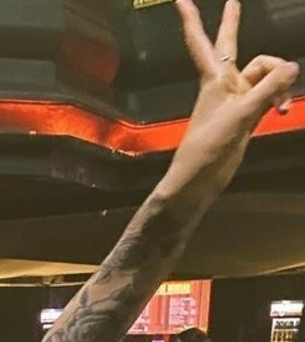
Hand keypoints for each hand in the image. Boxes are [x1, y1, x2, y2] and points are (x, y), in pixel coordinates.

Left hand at [168, 1, 297, 192]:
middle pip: (238, 48)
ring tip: (282, 105)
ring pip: (265, 74)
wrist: (200, 181)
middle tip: (234, 1)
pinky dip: (279, 99)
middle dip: (233, 25)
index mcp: (214, 79)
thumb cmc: (209, 148)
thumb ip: (268, 88)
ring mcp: (236, 99)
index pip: (201, 42)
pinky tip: (283, 110)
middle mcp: (224, 84)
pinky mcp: (246, 115)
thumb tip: (292, 66)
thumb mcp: (241, 115)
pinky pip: (269, 95)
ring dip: (279, 83)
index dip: (191, 19)